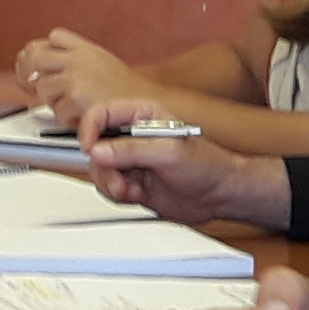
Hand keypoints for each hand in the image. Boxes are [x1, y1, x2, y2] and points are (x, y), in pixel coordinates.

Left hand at [14, 28, 137, 121]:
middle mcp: (78, 59)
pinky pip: (57, 111)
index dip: (47, 50)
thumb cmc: (125, 90)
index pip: (54, 37)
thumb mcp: (101, 62)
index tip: (45, 65)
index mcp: (85, 48)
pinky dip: (68, 118)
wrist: (145, 106)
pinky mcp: (76, 99)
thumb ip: (75, 59)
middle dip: (37, 74)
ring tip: (75, 105)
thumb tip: (42, 67)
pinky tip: (83, 115)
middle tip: (48, 88)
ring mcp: (75, 79)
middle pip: (36, 58)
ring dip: (54, 101)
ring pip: (43, 88)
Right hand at [82, 98, 287, 225]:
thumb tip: (98, 151)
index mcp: (141, 116)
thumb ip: (131, 150)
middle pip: (95, 146)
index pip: (102, 114)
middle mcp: (132, 137)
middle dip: (103, 166)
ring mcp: (130, 161)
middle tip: (118, 180)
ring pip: (99, 170)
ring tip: (131, 190)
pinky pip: (108, 188)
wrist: (220, 195)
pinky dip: (118, 195)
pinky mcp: (131, 182)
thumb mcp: (169, 152)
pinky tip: (137, 195)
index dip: (89, 129)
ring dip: (110, 183)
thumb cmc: (207, 166)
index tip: (89, 148)